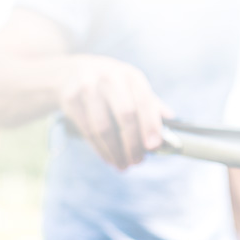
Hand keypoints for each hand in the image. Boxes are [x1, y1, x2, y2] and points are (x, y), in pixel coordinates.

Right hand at [57, 55, 171, 169]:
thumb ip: (149, 103)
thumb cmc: (108, 85)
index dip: (150, 125)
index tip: (154, 147)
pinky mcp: (71, 100)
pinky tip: (109, 159)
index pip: (144, 101)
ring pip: (104, 128)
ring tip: (123, 165)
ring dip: (115, 151)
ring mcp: (88, 88)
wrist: (68, 74)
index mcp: (130, 75)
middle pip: (125, 115)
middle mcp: (110, 78)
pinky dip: (100, 150)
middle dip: (133, 143)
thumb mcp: (129, 87)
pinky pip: (88, 132)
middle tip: (137, 162)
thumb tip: (171, 119)